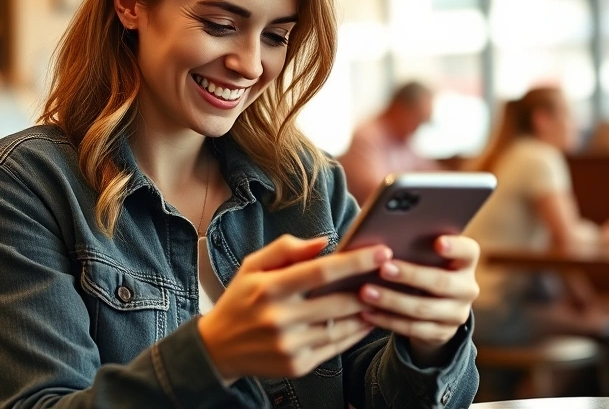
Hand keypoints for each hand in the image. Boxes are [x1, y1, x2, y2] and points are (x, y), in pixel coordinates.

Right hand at [197, 235, 391, 381]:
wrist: (218, 348)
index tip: (382, 251)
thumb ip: (286, 249)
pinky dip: (354, 334)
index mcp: (269, 288)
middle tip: (391, 276)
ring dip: (366, 312)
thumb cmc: (240, 300)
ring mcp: (289, 345)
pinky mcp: (297, 365)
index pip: (321, 271)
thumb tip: (324, 242)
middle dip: (369, 288)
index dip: (355, 261)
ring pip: (342, 328)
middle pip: (338, 302)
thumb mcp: (252, 266)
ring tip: (381, 297)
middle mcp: (279, 318)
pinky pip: (336, 348)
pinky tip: (364, 321)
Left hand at [357, 235, 479, 365]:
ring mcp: (457, 313)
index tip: (437, 242)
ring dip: (391, 300)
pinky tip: (367, 312)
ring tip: (366, 292)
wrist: (435, 309)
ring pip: (423, 308)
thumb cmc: (424, 268)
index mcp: (466, 262)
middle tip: (383, 268)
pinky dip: (387, 320)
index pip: (469, 251)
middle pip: (441, 282)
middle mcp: (467, 288)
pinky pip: (412, 328)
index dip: (455, 246)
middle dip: (410, 275)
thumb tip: (382, 238)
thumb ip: (416, 246)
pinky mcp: (442, 333)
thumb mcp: (426, 257)